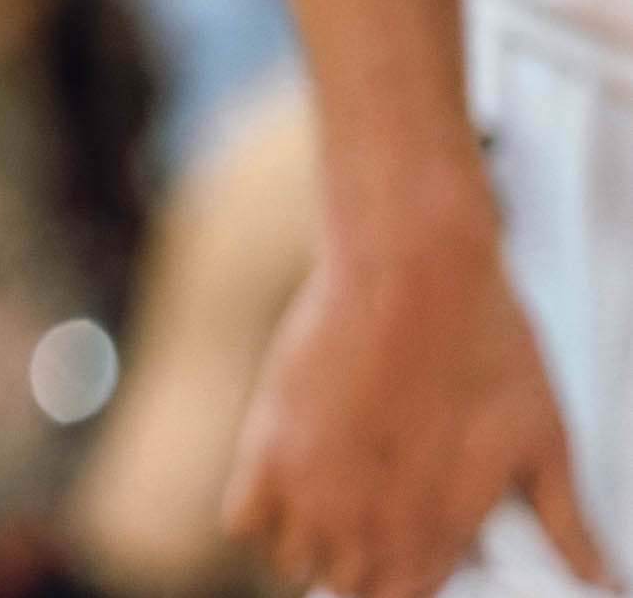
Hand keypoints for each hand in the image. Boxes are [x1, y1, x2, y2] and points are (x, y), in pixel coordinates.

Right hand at [228, 190, 608, 597]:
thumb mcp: (548, 439)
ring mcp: (313, 490)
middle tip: (375, 517)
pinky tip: (287, 479)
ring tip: (332, 500)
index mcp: (440, 534)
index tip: (411, 551)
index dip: (408, 578)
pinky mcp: (265, 447)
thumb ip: (569, 522)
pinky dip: (260, 510)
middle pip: (350, 588)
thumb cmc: (490, 346)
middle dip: (360, 563)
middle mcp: (371, 527)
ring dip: (311, 542)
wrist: (415, 274)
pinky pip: (243, 520)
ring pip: (295, 562)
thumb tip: (602, 580)